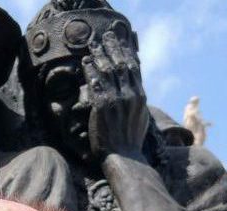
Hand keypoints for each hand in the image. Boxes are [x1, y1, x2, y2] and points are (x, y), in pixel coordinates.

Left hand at [81, 31, 148, 161]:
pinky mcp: (104, 107)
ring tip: (92, 46)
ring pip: (109, 71)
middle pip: (122, 64)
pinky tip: (86, 62)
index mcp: (140, 96)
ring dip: (100, 56)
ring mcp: (118, 100)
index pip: (134, 68)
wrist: (125, 157)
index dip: (126, 53)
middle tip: (106, 37)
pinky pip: (96, 83)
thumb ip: (136, 101)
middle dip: (113, 48)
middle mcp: (131, 95)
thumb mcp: (139, 118)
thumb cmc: (130, 141)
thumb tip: (133, 90)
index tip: (119, 42)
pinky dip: (91, 71)